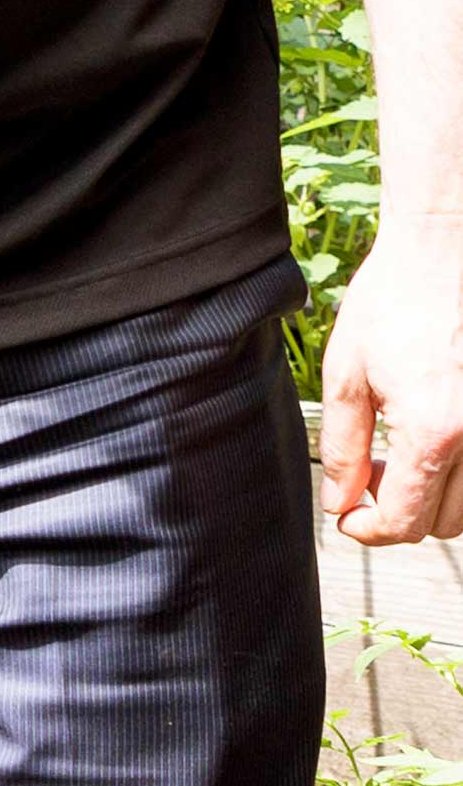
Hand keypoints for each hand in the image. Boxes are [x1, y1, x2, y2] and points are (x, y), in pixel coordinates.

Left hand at [324, 225, 462, 541]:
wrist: (443, 255)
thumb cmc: (392, 305)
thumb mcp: (347, 377)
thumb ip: (343, 448)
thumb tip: (341, 502)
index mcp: (434, 431)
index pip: (404, 520)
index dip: (368, 530)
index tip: (348, 519)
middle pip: (445, 523)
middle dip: (402, 514)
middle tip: (369, 481)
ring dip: (438, 500)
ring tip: (402, 460)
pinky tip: (438, 446)